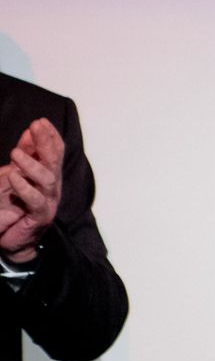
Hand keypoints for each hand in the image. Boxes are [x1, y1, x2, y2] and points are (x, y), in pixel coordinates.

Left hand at [1, 118, 63, 261]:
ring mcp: (49, 200)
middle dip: (45, 142)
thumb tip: (29, 132)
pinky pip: (35, 199)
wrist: (12, 239)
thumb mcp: (17, 175)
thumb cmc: (14, 207)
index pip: (55, 151)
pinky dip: (24, 187)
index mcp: (48, 174)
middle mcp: (52, 186)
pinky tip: (13, 176)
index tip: (40, 121)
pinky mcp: (41, 215)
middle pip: (54, 160)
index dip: (50, 135)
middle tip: (35, 127)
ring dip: (31, 164)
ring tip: (14, 154)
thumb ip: (25, 155)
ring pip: (47, 178)